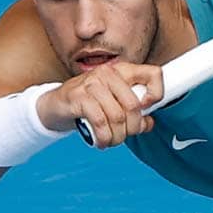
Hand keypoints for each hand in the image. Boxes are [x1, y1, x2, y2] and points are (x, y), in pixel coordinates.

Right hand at [36, 62, 164, 148]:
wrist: (55, 106)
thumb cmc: (88, 105)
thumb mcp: (113, 104)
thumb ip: (133, 112)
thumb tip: (148, 123)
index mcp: (122, 71)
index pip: (153, 74)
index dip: (157, 93)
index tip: (147, 110)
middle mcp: (108, 73)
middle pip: (134, 105)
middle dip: (132, 128)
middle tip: (124, 135)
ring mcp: (92, 83)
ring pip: (118, 117)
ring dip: (117, 137)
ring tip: (111, 140)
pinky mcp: (79, 97)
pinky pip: (100, 122)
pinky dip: (104, 137)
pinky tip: (101, 141)